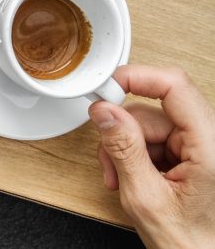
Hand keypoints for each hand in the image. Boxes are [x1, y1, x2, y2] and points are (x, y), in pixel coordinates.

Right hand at [89, 65, 214, 247]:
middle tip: (109, 160)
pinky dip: (134, 157)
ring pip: (147, 126)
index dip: (137, 78)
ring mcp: (201, 147)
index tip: (107, 86)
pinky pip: (152, 140)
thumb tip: (105, 112)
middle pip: (153, 111)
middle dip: (122, 133)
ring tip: (122, 180)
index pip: (175, 87)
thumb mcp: (144, 197)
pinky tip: (132, 179)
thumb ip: (123, 150)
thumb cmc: (190, 243)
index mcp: (211, 147)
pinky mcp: (190, 154)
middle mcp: (210, 141)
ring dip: (125, 150)